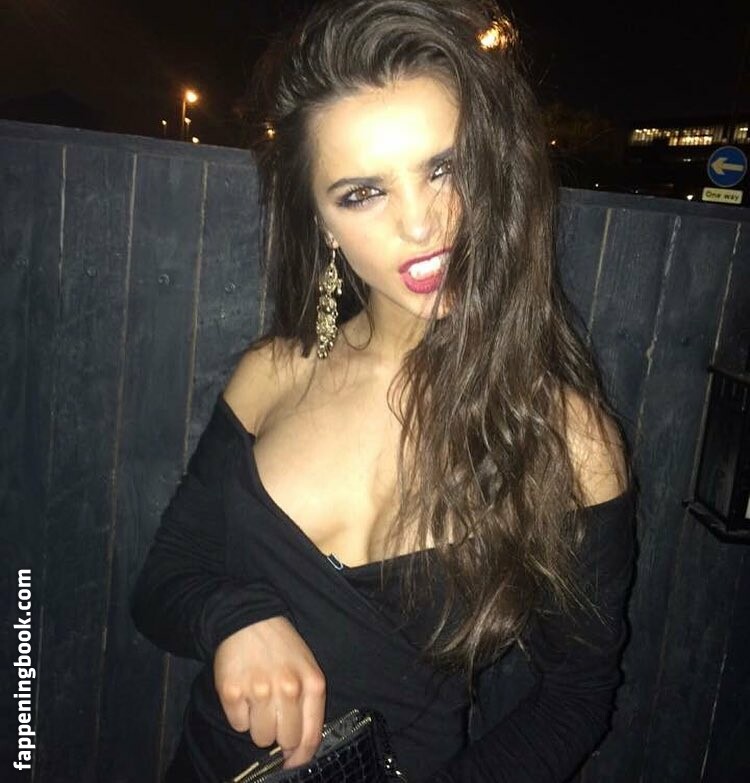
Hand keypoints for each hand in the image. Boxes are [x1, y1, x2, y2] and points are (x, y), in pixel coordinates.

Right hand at [214, 616, 326, 768]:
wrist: (248, 618)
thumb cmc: (281, 647)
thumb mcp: (306, 668)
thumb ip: (308, 705)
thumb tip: (298, 749)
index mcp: (311, 683)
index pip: (310, 736)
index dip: (301, 757)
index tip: (293, 763)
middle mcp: (288, 689)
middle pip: (285, 741)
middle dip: (280, 735)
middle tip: (274, 715)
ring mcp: (259, 691)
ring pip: (260, 738)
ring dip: (259, 725)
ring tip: (258, 700)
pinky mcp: (232, 692)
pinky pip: (238, 725)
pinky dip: (240, 714)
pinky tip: (244, 692)